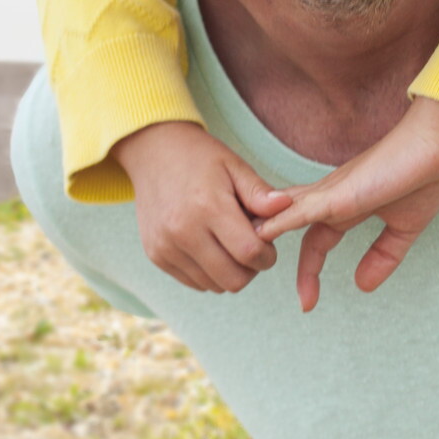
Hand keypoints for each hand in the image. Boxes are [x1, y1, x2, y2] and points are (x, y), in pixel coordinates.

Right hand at [111, 120, 292, 292]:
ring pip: (214, 286)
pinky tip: (209, 247)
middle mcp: (183, 231)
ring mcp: (166, 247)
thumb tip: (286, 208)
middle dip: (251, 269)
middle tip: (250, 247)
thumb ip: (259, 192)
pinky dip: (208, 273)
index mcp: (207, 206)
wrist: (152, 152)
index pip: (249, 253)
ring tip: (227, 243)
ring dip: (229, 272)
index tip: (267, 244)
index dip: (267, 256)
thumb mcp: (233, 165)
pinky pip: (194, 282)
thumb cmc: (199, 157)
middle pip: (233, 279)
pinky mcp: (156, 255)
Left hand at [255, 98, 438, 310]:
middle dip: (273, 254)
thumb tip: (361, 287)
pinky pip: (303, 209)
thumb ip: (383, 256)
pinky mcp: (339, 191)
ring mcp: (332, 193)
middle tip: (255, 282)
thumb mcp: (403, 228)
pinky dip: (281, 221)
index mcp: (346, 207)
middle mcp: (331, 198)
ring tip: (239, 254)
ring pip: (286, 215)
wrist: (438, 142)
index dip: (309, 273)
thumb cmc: (424, 176)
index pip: (316, 243)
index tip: (307, 303)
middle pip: (290, 228)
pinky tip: (262, 233)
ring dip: (263, 234)